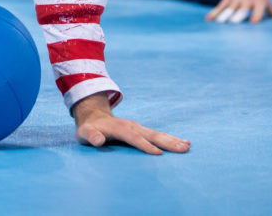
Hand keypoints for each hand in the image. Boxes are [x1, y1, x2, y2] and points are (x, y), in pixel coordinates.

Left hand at [72, 93, 189, 153]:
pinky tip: (182, 143)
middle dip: (167, 142)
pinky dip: (170, 139)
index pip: (133, 137)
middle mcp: (131, 126)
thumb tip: (97, 140)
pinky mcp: (141, 131)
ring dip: (172, 140)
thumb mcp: (84, 133)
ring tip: (188, 146)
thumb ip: (90, 136)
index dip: (144, 145)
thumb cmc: (89, 129)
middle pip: (151, 134)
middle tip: (183, 148)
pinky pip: (157, 135)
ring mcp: (137, 128)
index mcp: (119, 128)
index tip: (158, 153)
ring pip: (157, 134)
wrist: (94, 117)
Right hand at [206, 0, 271, 23]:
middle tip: (234, 26)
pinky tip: (209, 19)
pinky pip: (220, 6)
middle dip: (237, 20)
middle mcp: (248, 0)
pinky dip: (214, 12)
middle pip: (241, 13)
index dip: (254, 22)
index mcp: (260, 1)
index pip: (257, 16)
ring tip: (220, 24)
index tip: (251, 27)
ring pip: (229, 10)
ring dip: (224, 18)